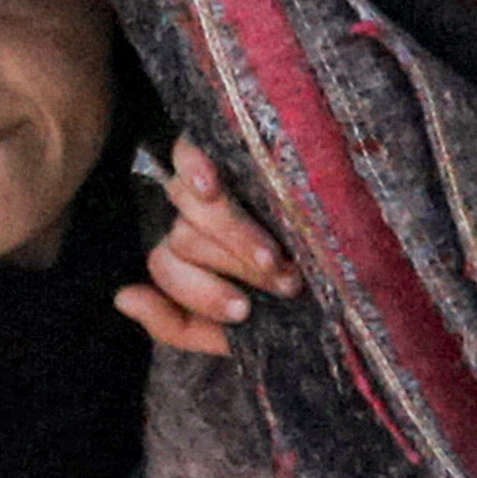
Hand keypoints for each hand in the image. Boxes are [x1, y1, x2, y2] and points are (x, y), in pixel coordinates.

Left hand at [116, 140, 296, 356]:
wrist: (353, 264)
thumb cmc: (293, 300)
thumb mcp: (232, 330)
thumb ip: (176, 324)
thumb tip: (123, 296)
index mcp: (189, 258)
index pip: (167, 269)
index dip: (200, 293)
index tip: (245, 312)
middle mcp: (192, 219)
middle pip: (183, 239)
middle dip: (234, 267)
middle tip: (283, 283)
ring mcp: (207, 182)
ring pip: (191, 205)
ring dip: (234, 235)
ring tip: (276, 257)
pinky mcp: (223, 147)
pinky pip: (188, 150)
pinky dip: (194, 167)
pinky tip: (210, 186)